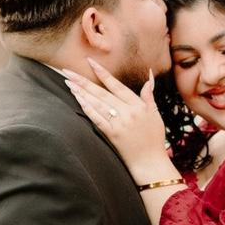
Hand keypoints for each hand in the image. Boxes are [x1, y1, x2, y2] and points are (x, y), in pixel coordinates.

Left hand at [63, 59, 173, 182]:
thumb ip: (149, 96)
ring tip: (69, 82)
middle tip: (68, 71)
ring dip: (81, 92)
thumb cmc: (154, 139)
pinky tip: (77, 99)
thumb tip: (149, 77)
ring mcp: (118, 124)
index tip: (90, 61)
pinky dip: (87, 108)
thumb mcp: (156, 114)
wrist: (150, 163)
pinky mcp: (111, 134)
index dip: (102, 72)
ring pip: (97, 104)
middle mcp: (127, 112)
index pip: (116, 85)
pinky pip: (96, 119)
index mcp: (137, 105)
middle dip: (83, 81)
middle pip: (102, 93)